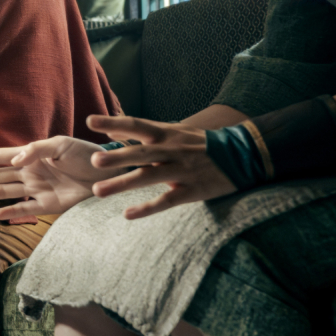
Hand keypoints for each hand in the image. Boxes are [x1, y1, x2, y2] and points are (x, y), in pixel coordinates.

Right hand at [0, 136, 114, 220]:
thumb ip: (36, 150)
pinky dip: (11, 213)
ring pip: (4, 193)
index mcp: (30, 155)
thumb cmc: (86, 154)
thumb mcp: (61, 145)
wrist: (110, 174)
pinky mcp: (49, 206)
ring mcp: (37, 190)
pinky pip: (26, 209)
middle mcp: (29, 173)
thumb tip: (15, 160)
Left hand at [87, 114, 236, 219]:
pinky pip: (167, 201)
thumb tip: (112, 129)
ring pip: (150, 177)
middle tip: (93, 160)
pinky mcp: (193, 190)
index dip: (114, 122)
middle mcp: (173, 150)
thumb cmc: (202, 144)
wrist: (244, 156)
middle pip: (142, 152)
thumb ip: (146, 133)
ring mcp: (183, 171)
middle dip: (118, 156)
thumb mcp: (176, 132)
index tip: (90, 121)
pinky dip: (147, 208)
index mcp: (167, 133)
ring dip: (123, 183)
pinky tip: (128, 215)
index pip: (137, 124)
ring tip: (98, 190)